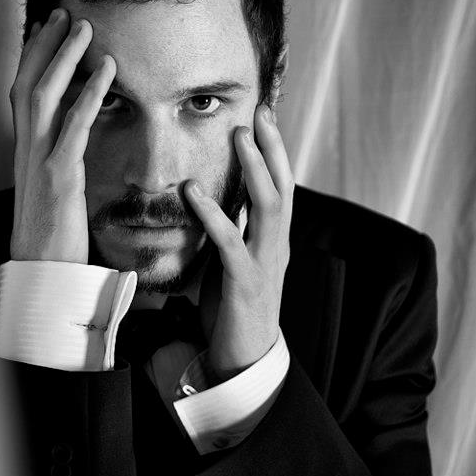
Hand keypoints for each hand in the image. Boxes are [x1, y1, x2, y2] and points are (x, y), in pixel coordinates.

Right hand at [9, 8, 115, 262]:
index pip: (22, 93)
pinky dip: (89, 93)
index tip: (45, 28)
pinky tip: (107, 70)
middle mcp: (27, 152)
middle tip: (64, 14)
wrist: (43, 277)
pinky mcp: (60, 179)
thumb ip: (58, 163)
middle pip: (27, 84)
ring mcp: (40, 163)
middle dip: (44, 45)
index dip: (31, 57)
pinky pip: (74, 127)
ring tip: (84, 28)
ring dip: (64, 57)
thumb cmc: (52, 238)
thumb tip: (71, 145)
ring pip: (44, 96)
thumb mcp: (51, 193)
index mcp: (26, 153)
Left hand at [187, 104, 293, 380]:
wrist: (243, 362)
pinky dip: (214, 214)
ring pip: (269, 207)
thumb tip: (220, 198)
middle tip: (259, 113)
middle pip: (283, 187)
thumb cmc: (233, 310)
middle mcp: (276, 247)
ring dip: (254, 169)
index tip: (262, 115)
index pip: (280, 186)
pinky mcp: (246, 285)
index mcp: (273, 240)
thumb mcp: (234, 261)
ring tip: (239, 136)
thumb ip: (233, 230)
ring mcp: (265, 264)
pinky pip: (231, 243)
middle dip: (272, 149)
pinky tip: (193, 191)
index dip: (273, 151)